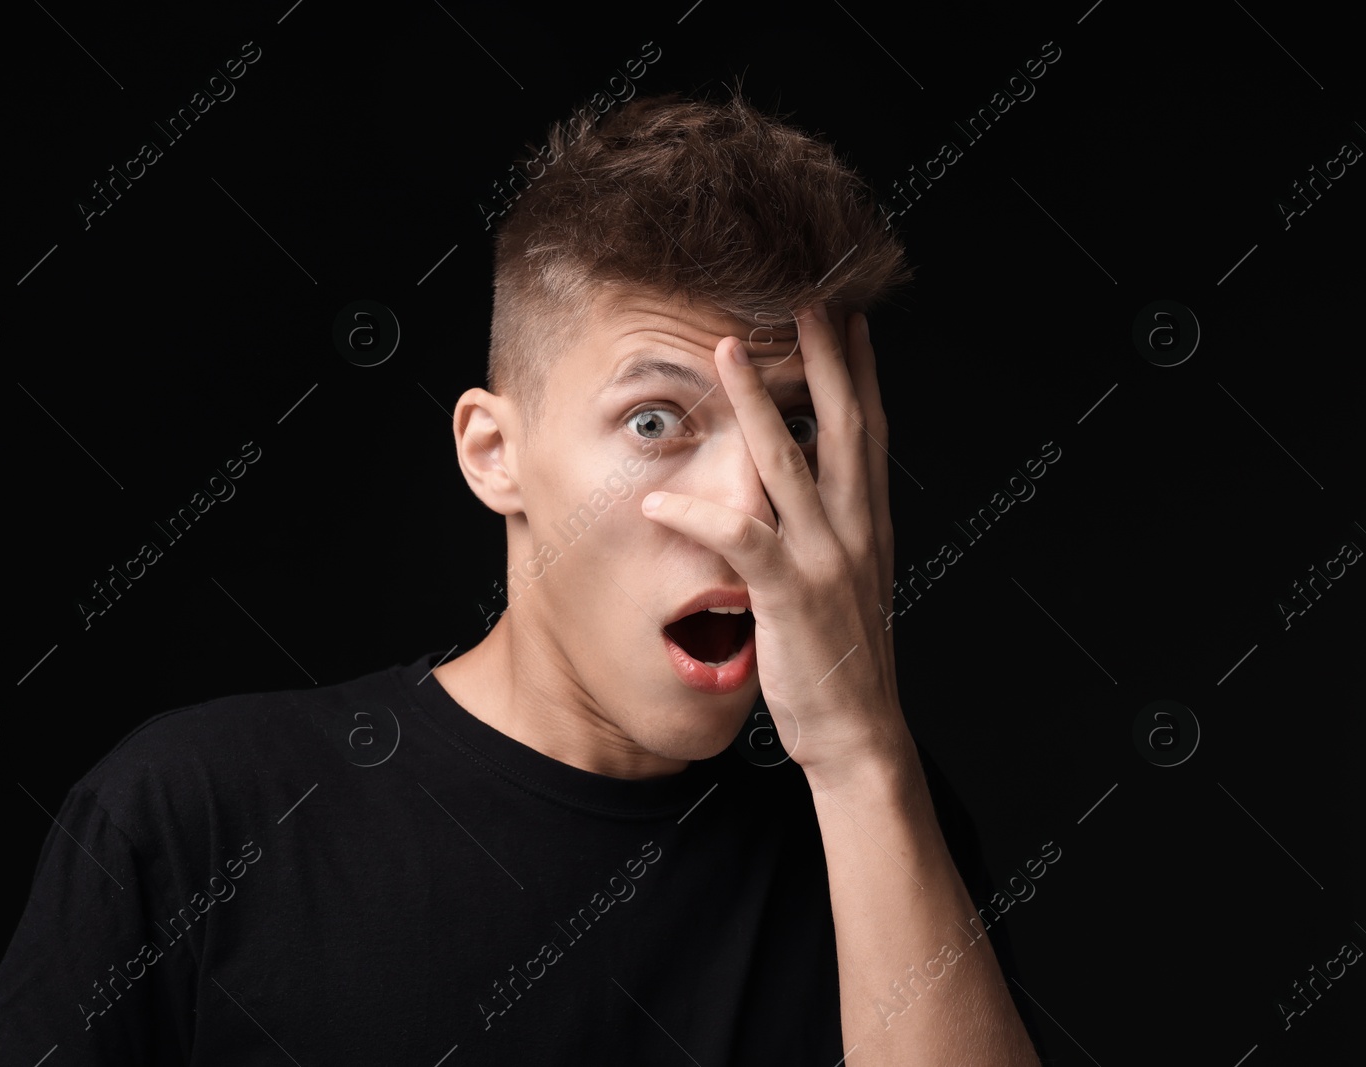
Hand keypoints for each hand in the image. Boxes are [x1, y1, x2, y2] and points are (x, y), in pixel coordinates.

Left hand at [639, 304, 905, 773]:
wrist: (860, 735)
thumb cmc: (842, 659)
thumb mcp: (848, 580)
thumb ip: (829, 529)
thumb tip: (807, 485)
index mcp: (868, 523)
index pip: (867, 429)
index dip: (859, 369)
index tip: (848, 315)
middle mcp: (854, 530)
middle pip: (841, 424)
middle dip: (821, 357)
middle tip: (806, 296)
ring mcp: (824, 561)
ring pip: (786, 465)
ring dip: (753, 405)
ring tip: (725, 350)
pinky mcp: (790, 597)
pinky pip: (740, 544)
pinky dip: (700, 516)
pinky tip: (661, 495)